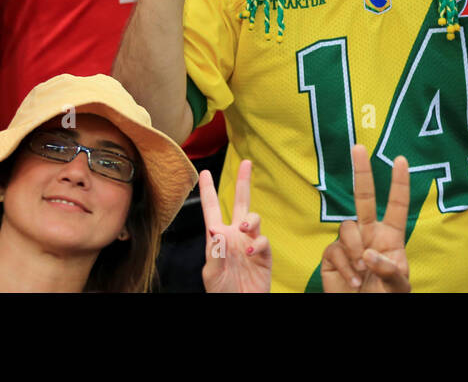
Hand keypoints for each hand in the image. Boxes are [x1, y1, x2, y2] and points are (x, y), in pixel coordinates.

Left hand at [201, 160, 271, 293]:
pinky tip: (250, 252)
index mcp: (217, 237)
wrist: (241, 305)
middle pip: (241, 203)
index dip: (208, 191)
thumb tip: (215, 229)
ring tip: (243, 227)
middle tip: (247, 163)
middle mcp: (235, 236)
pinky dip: (258, 243)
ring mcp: (250, 244)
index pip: (212, 209)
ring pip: (254, 219)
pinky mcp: (263, 255)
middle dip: (243, 182)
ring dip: (250, 219)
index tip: (204, 172)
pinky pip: (263, 241)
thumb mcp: (211, 274)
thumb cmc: (221, 292)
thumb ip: (214, 253)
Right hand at [320, 145, 410, 291]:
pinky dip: (346, 267)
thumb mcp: (398, 287)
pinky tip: (354, 281)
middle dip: (362, 172)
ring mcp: (349, 244)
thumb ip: (389, 269)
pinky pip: (335, 250)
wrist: (360, 313)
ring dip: (356, 250)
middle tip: (358, 147)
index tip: (401, 160)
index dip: (399, 183)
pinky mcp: (332, 256)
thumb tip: (369, 253)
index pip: (397, 205)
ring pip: (347, 228)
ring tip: (364, 272)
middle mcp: (369, 234)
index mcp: (390, 237)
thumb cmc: (385, 298)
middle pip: (364, 198)